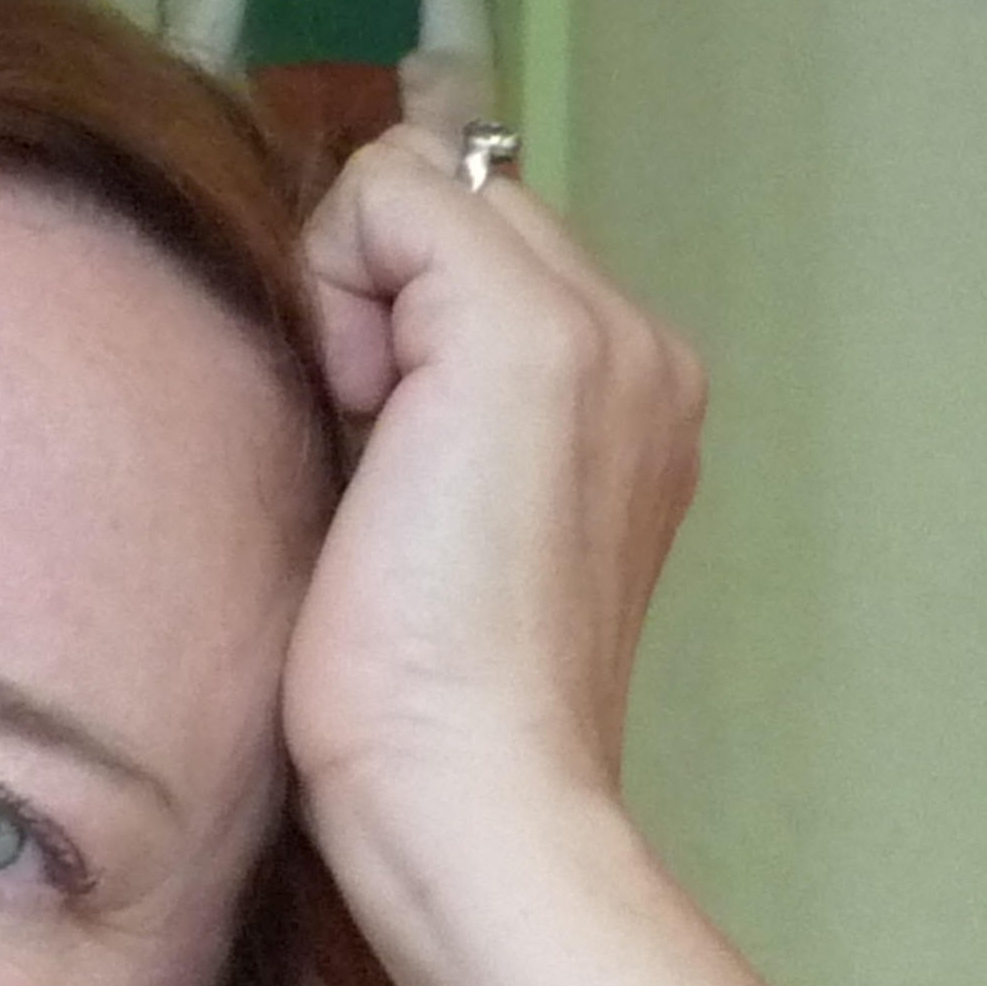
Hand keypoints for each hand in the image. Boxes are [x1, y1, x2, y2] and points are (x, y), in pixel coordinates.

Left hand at [282, 130, 703, 838]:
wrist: (478, 800)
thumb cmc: (433, 711)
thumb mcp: (439, 515)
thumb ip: (430, 397)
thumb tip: (351, 312)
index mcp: (638, 406)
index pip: (476, 252)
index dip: (395, 327)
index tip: (398, 476)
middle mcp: (647, 355)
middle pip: (452, 202)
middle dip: (380, 301)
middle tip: (387, 470)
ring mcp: (608, 336)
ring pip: (423, 185)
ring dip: (359, 300)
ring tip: (387, 459)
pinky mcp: (533, 333)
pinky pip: (391, 189)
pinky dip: (339, 285)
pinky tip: (367, 427)